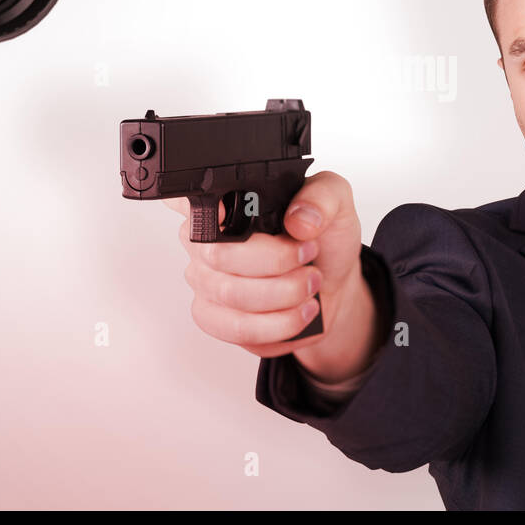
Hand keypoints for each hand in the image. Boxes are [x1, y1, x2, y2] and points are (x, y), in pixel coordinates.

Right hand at [164, 172, 371, 368]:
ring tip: (311, 284)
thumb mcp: (337, 201)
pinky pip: (237, 328)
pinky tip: (300, 311)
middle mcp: (205, 239)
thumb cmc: (324, 238)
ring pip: (230, 295)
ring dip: (283, 293)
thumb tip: (298, 220)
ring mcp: (205, 280)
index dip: (203, 207)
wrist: (332, 284)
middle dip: (275, 261)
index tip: (225, 212)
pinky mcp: (216, 318)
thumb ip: (321, 197)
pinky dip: (278, 324)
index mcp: (224, 198)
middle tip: (307, 256)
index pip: (188, 197)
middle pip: (217, 254)